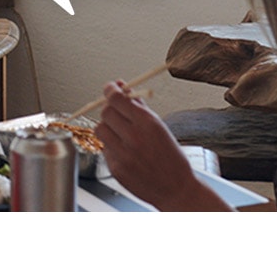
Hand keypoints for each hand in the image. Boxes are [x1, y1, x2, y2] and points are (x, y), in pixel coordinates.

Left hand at [94, 82, 228, 210]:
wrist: (176, 189)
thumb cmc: (171, 158)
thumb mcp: (160, 127)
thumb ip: (139, 108)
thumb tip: (123, 88)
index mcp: (148, 124)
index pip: (117, 99)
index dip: (110, 90)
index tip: (110, 88)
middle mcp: (134, 138)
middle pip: (106, 112)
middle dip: (110, 108)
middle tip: (116, 112)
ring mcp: (123, 155)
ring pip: (100, 129)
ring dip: (107, 127)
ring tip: (120, 133)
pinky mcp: (116, 168)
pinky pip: (104, 148)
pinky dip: (111, 146)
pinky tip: (125, 151)